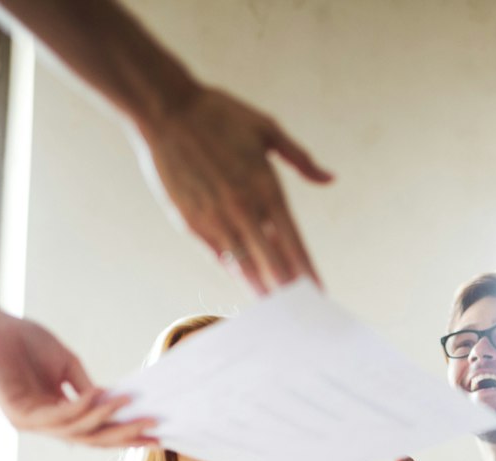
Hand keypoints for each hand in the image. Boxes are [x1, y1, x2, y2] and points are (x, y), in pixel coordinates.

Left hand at [0, 282, 157, 447]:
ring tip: (133, 408)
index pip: (96, 430)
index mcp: (56, 413)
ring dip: (107, 420)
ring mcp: (31, 421)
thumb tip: (114, 404)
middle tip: (154, 431)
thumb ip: (86, 387)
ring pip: (78, 431)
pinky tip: (100, 397)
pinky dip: (82, 409)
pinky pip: (58, 417)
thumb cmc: (24, 340)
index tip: (156, 432)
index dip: (125, 432)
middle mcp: (44, 422)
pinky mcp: (19, 413)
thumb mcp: (67, 365)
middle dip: (124, 435)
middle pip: (91, 438)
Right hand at [135, 85, 331, 294]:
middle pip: (273, 264)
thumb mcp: (267, 129)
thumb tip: (330, 178)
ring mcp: (216, 219)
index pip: (295, 243)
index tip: (319, 295)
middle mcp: (244, 209)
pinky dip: (236, 273)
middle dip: (289, 291)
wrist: (165, 110)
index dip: (308, 272)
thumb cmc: (219, 115)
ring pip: (246, 268)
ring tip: (278, 313)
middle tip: (303, 315)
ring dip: (264, 290)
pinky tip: (248, 286)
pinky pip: (219, 257)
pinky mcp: (191, 223)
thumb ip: (301, 160)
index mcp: (267, 188)